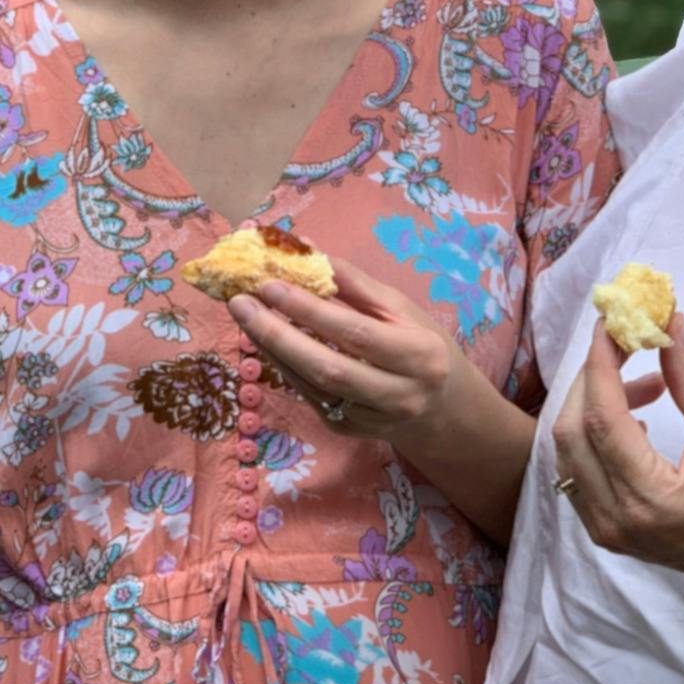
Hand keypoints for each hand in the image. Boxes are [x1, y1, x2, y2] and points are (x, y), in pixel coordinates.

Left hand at [225, 255, 475, 445]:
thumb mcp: (401, 308)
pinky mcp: (348, 431)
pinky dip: (284, 365)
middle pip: (327, 368)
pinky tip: (265, 340)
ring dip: (272, 349)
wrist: (443, 408)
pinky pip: (308, 395)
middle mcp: (398, 394)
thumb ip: (355, 284)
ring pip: (312, 386)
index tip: (270, 283)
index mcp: (419, 355)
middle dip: (277, 334)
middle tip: (240, 302)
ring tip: (246, 315)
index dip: (310, 310)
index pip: (355, 332)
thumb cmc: (422, 345)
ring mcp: (370, 420)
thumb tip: (308, 251)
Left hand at [550, 313, 683, 602]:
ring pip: (569, 452)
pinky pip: (578, 472)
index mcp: (650, 499)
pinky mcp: (606, 530)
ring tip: (646, 385)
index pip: (603, 420)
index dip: (601, 365)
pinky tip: (632, 420)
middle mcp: (616, 519)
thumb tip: (667, 322)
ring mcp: (606, 530)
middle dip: (591, 380)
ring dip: (592, 406)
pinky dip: (594, 437)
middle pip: (573, 433)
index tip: (610, 324)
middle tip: (625, 346)